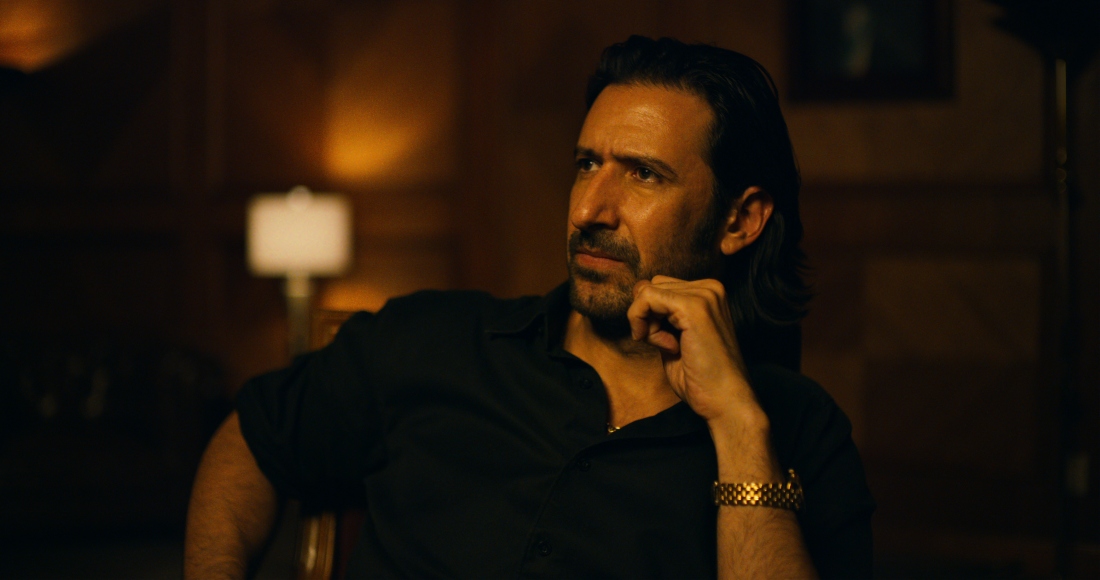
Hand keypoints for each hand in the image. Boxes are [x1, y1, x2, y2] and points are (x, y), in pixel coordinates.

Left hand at [626, 276, 759, 424]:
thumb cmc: (701, 378)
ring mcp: (704, 294)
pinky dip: (644, 326)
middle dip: (648, 318)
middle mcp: (709, 288)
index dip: (652, 317)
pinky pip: (646, 299)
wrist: (725, 401)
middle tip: (667, 345)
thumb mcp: (675, 338)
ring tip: (672, 347)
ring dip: (648, 324)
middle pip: (651, 287)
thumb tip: (638, 293)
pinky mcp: (693, 307)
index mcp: (708, 293)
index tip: (668, 343)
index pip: (660, 288)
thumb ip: (660, 316)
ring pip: (646, 293)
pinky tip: (666, 346)